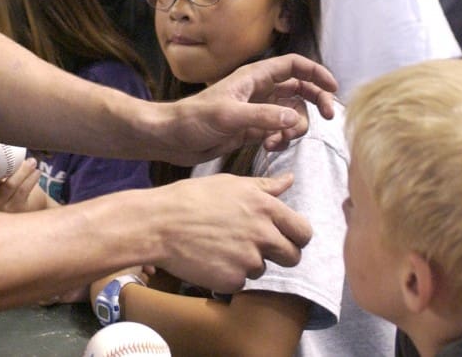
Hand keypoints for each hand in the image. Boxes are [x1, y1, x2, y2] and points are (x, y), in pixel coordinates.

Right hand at [0, 148, 47, 211]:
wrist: (33, 204)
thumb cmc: (19, 179)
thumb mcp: (9, 167)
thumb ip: (5, 153)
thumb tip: (4, 125)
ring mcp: (0, 204)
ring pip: (9, 186)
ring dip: (22, 171)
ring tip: (33, 160)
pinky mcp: (14, 210)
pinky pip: (22, 191)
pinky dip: (31, 179)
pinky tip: (38, 171)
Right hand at [147, 171, 309, 292]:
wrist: (158, 223)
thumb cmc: (190, 198)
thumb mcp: (229, 183)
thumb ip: (265, 186)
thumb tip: (290, 179)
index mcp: (265, 207)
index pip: (303, 231)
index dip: (295, 236)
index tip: (284, 237)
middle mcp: (263, 234)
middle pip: (293, 256)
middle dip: (279, 254)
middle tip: (253, 246)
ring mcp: (249, 259)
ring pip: (263, 269)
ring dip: (248, 262)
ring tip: (221, 247)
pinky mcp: (234, 280)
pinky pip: (241, 282)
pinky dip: (228, 274)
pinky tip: (210, 258)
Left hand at [163, 53, 336, 165]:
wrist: (172, 138)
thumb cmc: (193, 119)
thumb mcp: (228, 116)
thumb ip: (263, 116)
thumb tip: (294, 117)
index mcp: (253, 78)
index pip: (292, 65)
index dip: (316, 72)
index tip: (333, 88)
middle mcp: (258, 91)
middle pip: (299, 87)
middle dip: (315, 100)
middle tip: (326, 117)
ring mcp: (257, 110)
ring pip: (292, 112)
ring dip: (294, 127)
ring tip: (278, 139)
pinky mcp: (253, 128)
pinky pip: (280, 130)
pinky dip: (282, 138)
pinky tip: (270, 146)